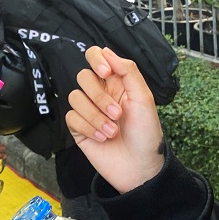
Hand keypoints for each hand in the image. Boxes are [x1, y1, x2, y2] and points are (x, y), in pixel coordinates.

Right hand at [65, 47, 164, 193]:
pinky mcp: (78, 128)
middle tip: (117, 114)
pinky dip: (87, 127)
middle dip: (99, 97)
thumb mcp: (144, 99)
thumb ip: (128, 71)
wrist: (140, 168)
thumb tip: (107, 52)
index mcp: (117, 82)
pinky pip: (71, 117)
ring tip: (112, 131)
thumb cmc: (146, 133)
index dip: (96, 60)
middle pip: (83, 77)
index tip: (106, 74)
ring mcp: (88, 111)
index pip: (96, 56)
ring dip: (95, 116)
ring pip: (74, 97)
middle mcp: (100, 93)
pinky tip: (101, 138)